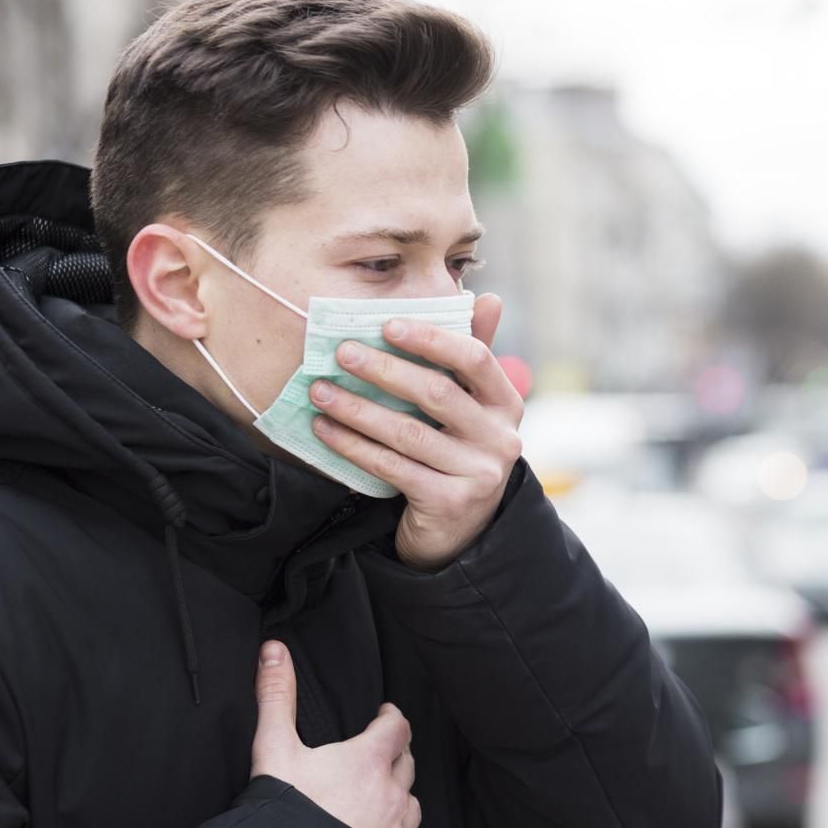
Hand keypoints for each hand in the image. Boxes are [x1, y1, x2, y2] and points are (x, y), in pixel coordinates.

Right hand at [249, 641, 419, 827]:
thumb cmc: (284, 814)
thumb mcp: (274, 749)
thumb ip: (276, 697)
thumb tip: (273, 651)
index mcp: (370, 762)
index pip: (398, 727)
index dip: (392, 718)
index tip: (383, 714)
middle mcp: (392, 796)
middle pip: (407, 764)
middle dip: (396, 754)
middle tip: (379, 752)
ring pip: (411, 806)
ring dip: (399, 797)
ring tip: (380, 796)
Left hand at [307, 293, 523, 570]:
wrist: (461, 531)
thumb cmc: (458, 453)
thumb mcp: (473, 407)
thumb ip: (472, 357)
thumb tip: (487, 296)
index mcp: (506, 404)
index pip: (476, 359)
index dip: (432, 339)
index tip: (387, 325)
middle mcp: (501, 438)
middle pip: (437, 393)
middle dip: (384, 369)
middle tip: (342, 353)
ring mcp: (479, 474)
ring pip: (409, 432)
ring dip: (358, 408)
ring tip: (320, 390)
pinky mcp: (450, 503)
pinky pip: (392, 467)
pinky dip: (354, 446)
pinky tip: (326, 430)